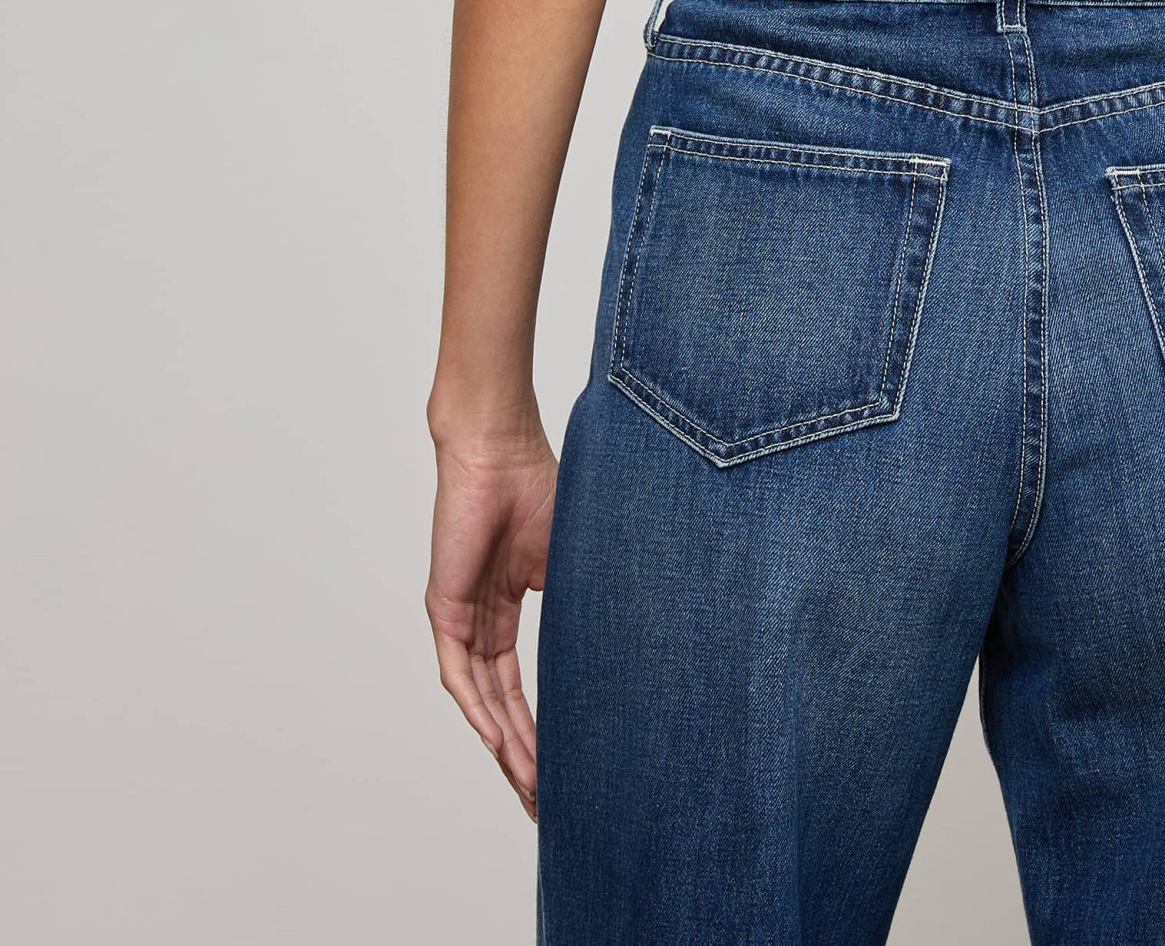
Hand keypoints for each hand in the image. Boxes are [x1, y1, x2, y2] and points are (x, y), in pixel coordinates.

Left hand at [425, 423, 556, 820]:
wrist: (500, 447)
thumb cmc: (540, 485)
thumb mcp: (574, 559)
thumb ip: (586, 604)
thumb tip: (633, 646)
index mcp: (511, 604)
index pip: (523, 685)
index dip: (541, 729)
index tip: (563, 771)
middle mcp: (482, 619)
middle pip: (502, 705)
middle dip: (523, 756)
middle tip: (545, 803)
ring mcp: (461, 616)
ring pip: (483, 701)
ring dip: (505, 746)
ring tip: (531, 788)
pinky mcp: (444, 608)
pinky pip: (460, 675)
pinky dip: (481, 712)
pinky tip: (502, 745)